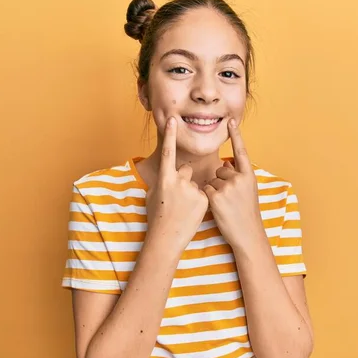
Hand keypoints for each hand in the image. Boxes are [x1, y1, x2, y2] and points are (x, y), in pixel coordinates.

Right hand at [145, 117, 208, 252]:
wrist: (167, 238)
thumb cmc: (157, 217)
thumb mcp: (154, 195)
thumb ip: (163, 181)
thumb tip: (168, 174)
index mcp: (164, 179)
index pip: (167, 152)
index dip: (170, 135)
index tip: (172, 119)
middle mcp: (178, 181)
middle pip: (185, 169)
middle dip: (184, 179)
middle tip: (177, 198)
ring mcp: (192, 190)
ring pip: (194, 183)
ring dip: (191, 193)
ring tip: (183, 209)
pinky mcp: (204, 198)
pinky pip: (203, 193)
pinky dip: (199, 202)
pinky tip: (191, 213)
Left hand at [204, 119, 263, 247]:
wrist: (248, 234)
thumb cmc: (247, 214)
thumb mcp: (249, 191)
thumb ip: (238, 176)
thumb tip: (225, 165)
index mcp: (249, 175)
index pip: (241, 151)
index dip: (236, 135)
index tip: (231, 120)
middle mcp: (240, 178)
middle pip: (221, 170)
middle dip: (221, 182)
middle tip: (232, 199)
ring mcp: (228, 187)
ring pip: (212, 181)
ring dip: (215, 191)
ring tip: (227, 205)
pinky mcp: (216, 196)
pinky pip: (206, 190)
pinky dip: (209, 199)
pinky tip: (219, 208)